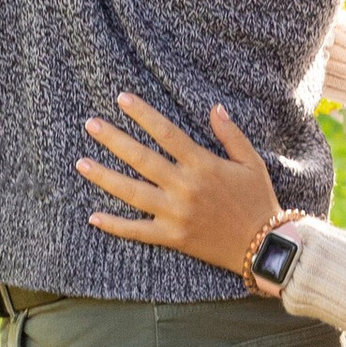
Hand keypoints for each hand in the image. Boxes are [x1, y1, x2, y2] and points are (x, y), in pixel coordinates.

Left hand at [79, 96, 287, 278]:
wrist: (264, 246)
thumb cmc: (258, 200)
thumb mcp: (251, 162)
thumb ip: (230, 134)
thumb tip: (215, 107)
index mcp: (202, 164)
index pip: (165, 133)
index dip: (142, 114)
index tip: (121, 100)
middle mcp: (184, 187)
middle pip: (141, 158)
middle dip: (113, 139)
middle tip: (90, 124)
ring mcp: (175, 214)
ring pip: (132, 192)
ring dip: (104, 177)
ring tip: (81, 163)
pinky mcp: (173, 238)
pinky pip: (138, 231)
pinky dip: (115, 225)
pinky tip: (93, 216)